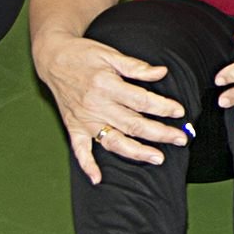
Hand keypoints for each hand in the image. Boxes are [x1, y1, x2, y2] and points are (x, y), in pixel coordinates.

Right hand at [35, 30, 193, 184]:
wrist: (53, 58)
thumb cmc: (84, 55)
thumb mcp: (111, 54)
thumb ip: (136, 66)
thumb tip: (161, 72)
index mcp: (106, 85)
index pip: (141, 100)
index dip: (162, 107)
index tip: (179, 112)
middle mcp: (96, 105)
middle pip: (133, 124)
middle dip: (160, 133)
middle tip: (181, 139)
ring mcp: (84, 119)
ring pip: (113, 141)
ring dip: (136, 152)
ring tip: (157, 158)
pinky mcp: (73, 127)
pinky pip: (79, 150)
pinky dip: (87, 165)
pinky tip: (98, 179)